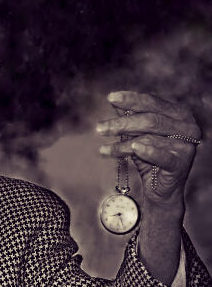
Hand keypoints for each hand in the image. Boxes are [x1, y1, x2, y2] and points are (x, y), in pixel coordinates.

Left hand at [96, 91, 200, 222]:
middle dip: (122, 124)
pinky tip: (134, 148)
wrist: (159, 188)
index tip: (110, 98)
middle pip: (150, 120)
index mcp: (179, 114)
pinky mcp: (181, 164)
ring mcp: (186, 146)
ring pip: (149, 138)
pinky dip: (147, 152)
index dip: (131, 100)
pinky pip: (161, 155)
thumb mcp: (136, 134)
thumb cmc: (148, 156)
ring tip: (103, 149)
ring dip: (122, 144)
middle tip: (99, 128)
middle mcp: (187, 127)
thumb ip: (128, 116)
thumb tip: (113, 99)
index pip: (152, 103)